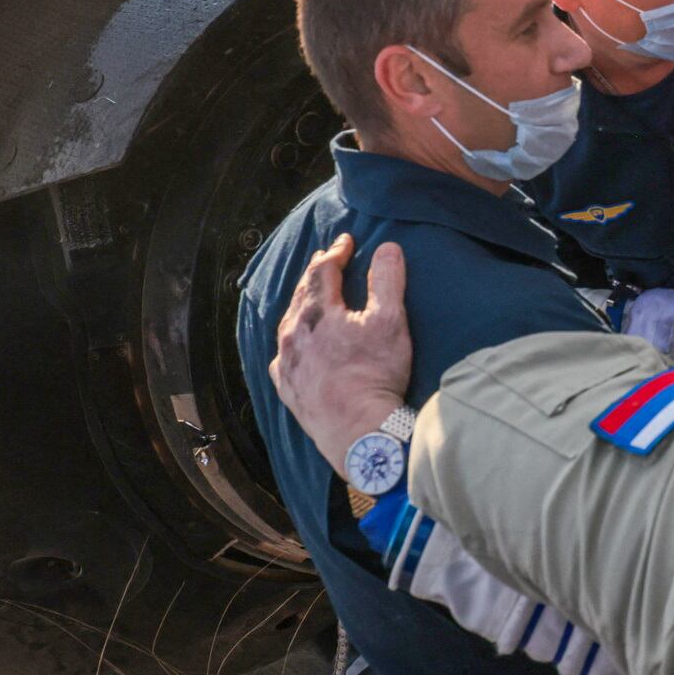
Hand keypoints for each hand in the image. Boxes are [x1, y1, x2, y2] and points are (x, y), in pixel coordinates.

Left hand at [270, 234, 414, 472]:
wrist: (359, 433)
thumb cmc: (376, 375)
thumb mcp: (390, 321)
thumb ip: (387, 280)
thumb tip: (386, 247)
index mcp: (318, 313)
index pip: (322, 270)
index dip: (335, 252)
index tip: (346, 241)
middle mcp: (294, 334)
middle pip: (301, 293)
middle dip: (315, 274)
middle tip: (326, 260)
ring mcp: (287, 362)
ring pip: (289, 323)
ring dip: (301, 304)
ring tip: (311, 297)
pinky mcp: (287, 387)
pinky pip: (283, 355)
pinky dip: (291, 341)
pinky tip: (294, 345)